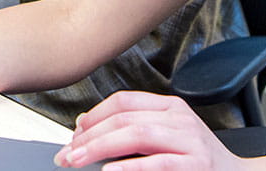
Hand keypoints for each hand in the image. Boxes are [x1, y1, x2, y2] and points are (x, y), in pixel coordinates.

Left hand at [54, 91, 244, 169]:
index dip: (94, 115)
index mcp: (171, 108)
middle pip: (124, 117)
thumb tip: (86, 129)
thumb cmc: (198, 163)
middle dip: (89, 136)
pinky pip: (157, 163)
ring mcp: (190, 141)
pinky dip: (129, 167)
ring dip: (100, 148)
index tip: (74, 133)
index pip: (124, 101)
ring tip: (78, 161)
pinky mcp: (195, 165)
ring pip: (137, 134)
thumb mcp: (169, 138)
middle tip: (67, 154)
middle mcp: (180, 119)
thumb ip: (136, 130)